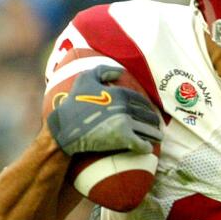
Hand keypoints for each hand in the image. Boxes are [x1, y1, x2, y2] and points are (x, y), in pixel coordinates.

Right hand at [47, 65, 162, 155]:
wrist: (64, 127)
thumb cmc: (74, 103)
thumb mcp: (85, 79)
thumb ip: (102, 70)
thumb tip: (120, 71)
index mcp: (121, 94)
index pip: (142, 102)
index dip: (147, 108)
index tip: (150, 113)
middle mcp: (126, 107)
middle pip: (148, 116)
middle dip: (154, 122)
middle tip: (156, 127)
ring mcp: (126, 123)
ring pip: (148, 130)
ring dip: (155, 135)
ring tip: (157, 138)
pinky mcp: (123, 139)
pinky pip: (141, 144)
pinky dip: (146, 147)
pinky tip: (147, 149)